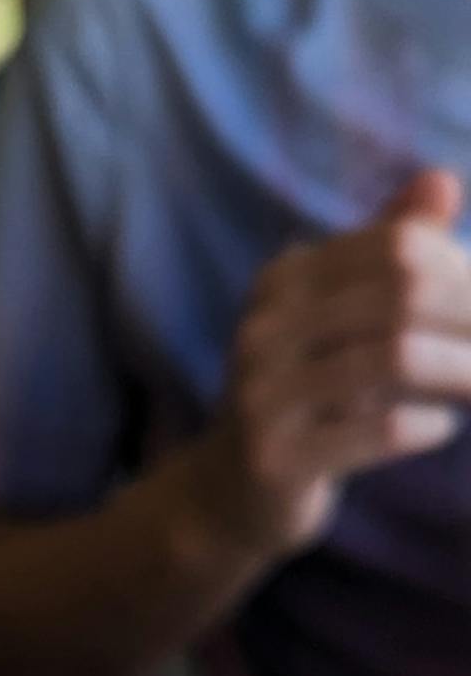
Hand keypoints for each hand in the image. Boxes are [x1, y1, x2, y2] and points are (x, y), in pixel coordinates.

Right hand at [209, 168, 470, 559]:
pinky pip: (385, 429)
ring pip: (396, 358)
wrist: (229, 494)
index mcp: (283, 282)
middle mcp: (264, 329)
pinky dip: (430, 425)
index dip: (463, 270)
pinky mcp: (278, 459)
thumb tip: (442, 181)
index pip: (399, 247)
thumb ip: (387, 253)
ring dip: (463, 371)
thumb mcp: (338, 319)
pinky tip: (439, 427)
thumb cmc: (305, 396)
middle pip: (403, 295)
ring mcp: (264, 396)